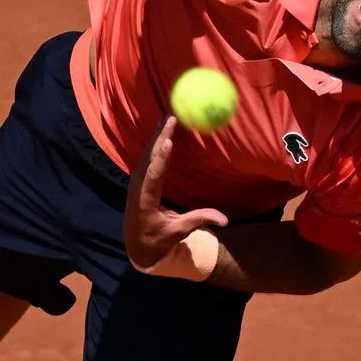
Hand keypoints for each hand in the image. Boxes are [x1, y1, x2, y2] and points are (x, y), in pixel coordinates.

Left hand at [124, 116, 228, 274]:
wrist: (136, 243)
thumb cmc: (158, 239)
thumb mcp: (178, 232)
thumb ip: (198, 221)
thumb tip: (224, 219)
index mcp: (146, 200)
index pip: (154, 176)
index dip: (161, 158)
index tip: (168, 141)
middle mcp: (138, 187)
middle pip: (149, 158)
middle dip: (160, 136)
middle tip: (171, 117)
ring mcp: (136, 181)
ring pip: (146, 153)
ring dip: (156, 135)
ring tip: (167, 117)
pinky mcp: (138, 178)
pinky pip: (146, 156)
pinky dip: (154, 142)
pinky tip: (161, 130)